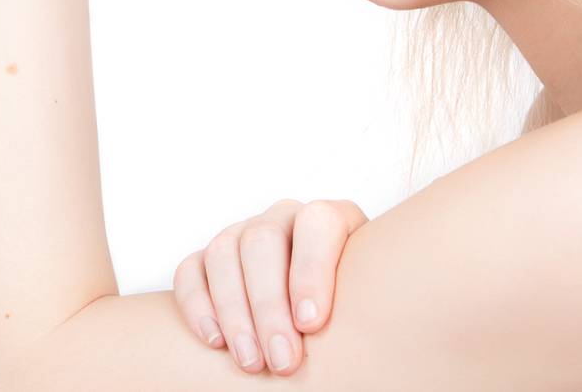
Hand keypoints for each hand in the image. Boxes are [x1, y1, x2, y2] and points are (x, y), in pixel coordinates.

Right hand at [172, 198, 369, 375]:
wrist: (326, 309)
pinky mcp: (209, 258)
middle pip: (262, 241)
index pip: (317, 223)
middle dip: (269, 305)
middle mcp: (283, 218)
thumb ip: (372, 306)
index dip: (312, 270)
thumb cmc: (355, 308)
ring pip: (223, 252)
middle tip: (282, 361)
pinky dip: (197, 304)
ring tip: (251, 362)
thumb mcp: (371, 298)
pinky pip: (191, 269)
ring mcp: (242, 233)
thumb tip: (390, 345)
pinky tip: (215, 341)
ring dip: (233, 311)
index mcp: (330, 219)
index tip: (313, 323)